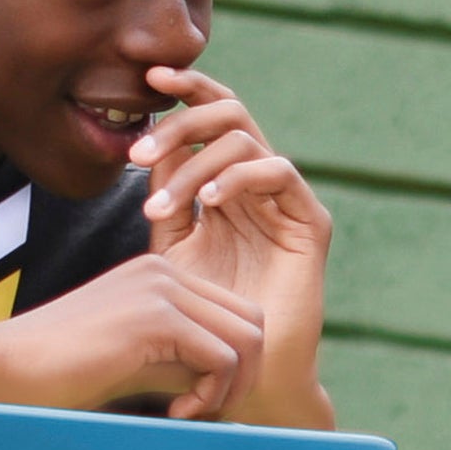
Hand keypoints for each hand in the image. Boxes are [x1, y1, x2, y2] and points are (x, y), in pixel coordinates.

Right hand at [0, 248, 269, 419]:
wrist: (5, 368)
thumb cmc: (65, 374)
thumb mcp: (140, 363)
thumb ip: (186, 363)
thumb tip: (239, 384)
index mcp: (160, 275)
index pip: (237, 314)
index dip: (236, 365)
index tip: (199, 401)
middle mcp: (165, 271)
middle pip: (253, 322)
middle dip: (245, 376)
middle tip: (207, 412)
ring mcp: (161, 289)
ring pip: (247, 339)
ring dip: (231, 389)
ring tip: (191, 413)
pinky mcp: (155, 316)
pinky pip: (222, 358)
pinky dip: (211, 396)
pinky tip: (176, 413)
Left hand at [138, 67, 331, 423]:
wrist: (242, 370)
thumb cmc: (203, 314)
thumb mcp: (171, 244)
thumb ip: (165, 193)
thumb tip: (149, 142)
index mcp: (226, 182)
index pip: (210, 117)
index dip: (185, 89)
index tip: (146, 79)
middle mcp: (259, 184)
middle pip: (229, 114)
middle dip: (181, 121)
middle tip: (139, 150)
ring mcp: (286, 202)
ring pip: (247, 139)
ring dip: (195, 162)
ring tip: (162, 202)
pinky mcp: (310, 224)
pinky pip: (279, 172)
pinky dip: (239, 177)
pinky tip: (208, 202)